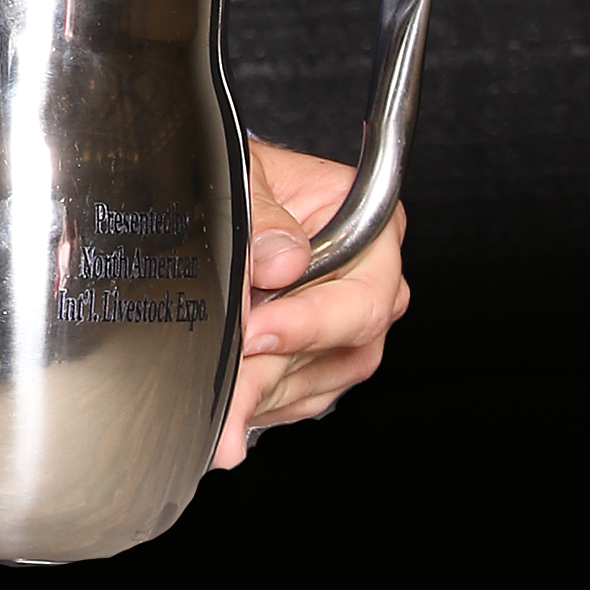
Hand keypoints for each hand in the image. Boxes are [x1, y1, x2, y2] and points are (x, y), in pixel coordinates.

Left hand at [211, 134, 408, 467]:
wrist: (221, 193)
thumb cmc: (241, 178)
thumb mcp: (243, 177)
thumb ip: (261, 216)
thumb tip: (281, 259)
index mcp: (369, 227)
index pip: (362, 296)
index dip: (309, 323)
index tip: (256, 333)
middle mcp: (370, 281)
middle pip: (343, 349)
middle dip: (273, 374)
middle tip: (226, 396)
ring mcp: (347, 326)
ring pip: (318, 381)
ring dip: (262, 397)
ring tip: (219, 413)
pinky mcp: (319, 357)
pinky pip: (300, 396)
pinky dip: (262, 402)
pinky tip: (231, 405)